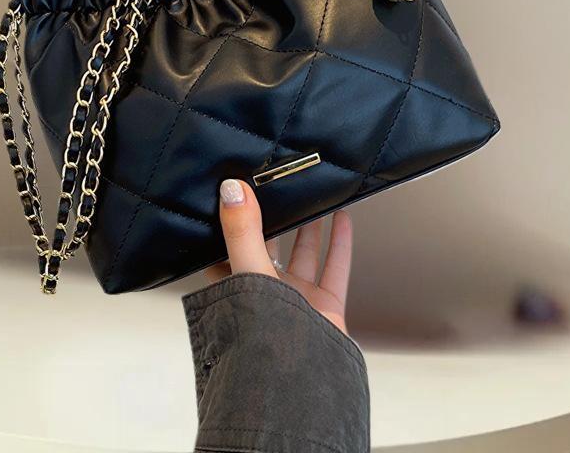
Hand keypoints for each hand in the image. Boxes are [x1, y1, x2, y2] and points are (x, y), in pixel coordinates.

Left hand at [205, 178, 352, 334]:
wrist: (298, 384)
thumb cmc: (261, 338)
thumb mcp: (247, 272)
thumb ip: (241, 230)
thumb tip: (231, 189)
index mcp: (236, 288)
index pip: (227, 247)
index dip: (231, 219)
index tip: (236, 189)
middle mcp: (264, 293)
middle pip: (268, 245)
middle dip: (273, 217)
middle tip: (277, 184)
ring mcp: (295, 300)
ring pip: (304, 253)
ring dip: (308, 225)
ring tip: (312, 194)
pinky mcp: (324, 307)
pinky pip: (334, 267)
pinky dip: (340, 241)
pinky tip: (342, 217)